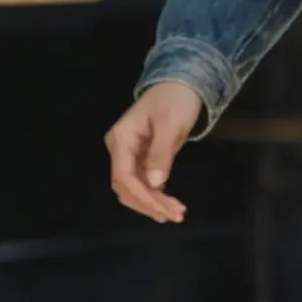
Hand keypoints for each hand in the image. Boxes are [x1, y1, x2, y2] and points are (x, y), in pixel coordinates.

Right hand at [105, 81, 201, 222]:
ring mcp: (129, 155)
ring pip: (134, 189)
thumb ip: (161, 153)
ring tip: (176, 213)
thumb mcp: (170, 124)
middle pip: (126, 187)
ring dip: (152, 203)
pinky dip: (156, 196)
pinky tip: (170, 204)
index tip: (163, 210)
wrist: (180, 85)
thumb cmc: (174, 100)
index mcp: (121, 139)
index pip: (124, 176)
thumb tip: (155, 183)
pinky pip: (143, 184)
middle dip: (148, 204)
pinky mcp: (141, 159)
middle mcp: (120, 150)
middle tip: (175, 215)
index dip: (142, 197)